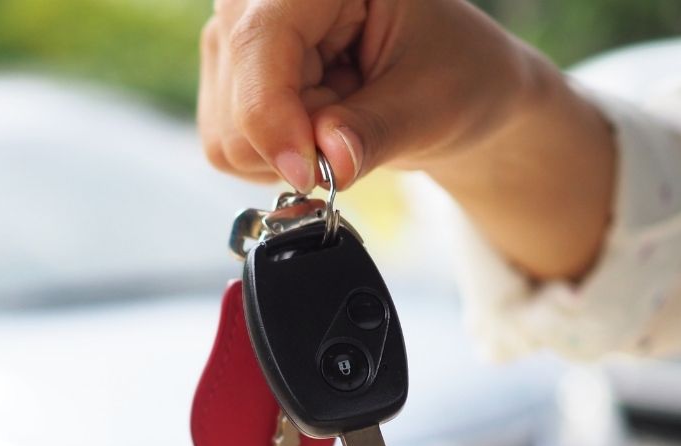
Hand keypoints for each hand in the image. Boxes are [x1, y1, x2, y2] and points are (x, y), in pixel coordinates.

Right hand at [198, 0, 540, 190]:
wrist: (449, 83)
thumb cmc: (455, 73)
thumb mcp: (432, 104)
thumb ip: (376, 132)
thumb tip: (329, 164)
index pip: (260, 41)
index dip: (272, 115)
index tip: (308, 173)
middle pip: (237, 99)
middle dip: (295, 140)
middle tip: (356, 125)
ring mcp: (235, 36)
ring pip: (228, 135)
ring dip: (287, 153)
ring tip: (341, 120)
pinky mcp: (226, 77)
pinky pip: (227, 148)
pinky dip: (273, 160)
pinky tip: (315, 129)